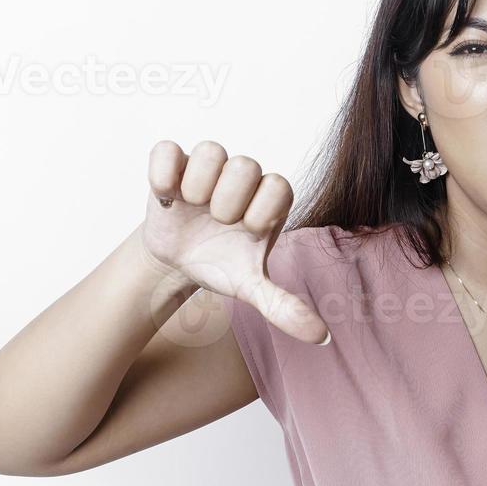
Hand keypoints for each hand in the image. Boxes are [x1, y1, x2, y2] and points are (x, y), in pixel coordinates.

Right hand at [142, 139, 328, 343]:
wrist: (179, 262)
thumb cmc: (222, 266)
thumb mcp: (251, 287)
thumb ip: (284, 306)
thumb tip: (322, 337)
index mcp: (270, 199)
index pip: (279, 186)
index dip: (260, 213)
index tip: (246, 234)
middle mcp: (243, 178)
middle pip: (245, 165)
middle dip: (228, 203)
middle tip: (217, 223)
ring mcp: (208, 167)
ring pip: (211, 151)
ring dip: (199, 187)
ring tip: (193, 208)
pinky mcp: (174, 163)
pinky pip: (167, 149)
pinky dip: (164, 172)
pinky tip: (167, 198)